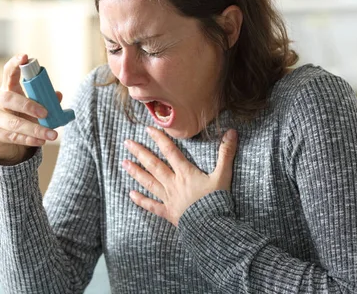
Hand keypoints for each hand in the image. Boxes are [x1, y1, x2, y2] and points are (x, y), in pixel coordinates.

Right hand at [0, 54, 61, 164]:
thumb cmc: (22, 119)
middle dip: (29, 105)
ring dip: (35, 129)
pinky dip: (29, 139)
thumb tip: (58, 95)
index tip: (25, 57)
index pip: (8, 72)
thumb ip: (46, 101)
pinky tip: (41, 141)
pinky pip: (12, 136)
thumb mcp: (34, 109)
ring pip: (13, 123)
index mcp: (7, 89)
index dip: (15, 63)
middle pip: (9, 98)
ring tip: (52, 134)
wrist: (6, 143)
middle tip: (46, 113)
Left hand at [122, 126, 237, 225]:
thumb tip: (232, 132)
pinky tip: (131, 194)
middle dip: (140, 153)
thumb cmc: (217, 201)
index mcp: (185, 173)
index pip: (170, 152)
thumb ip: (226, 153)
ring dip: (136, 172)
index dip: (159, 139)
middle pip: (154, 165)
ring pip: (149, 182)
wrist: (211, 227)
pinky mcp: (168, 213)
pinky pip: (152, 206)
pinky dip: (141, 200)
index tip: (147, 129)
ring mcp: (169, 198)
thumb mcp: (223, 175)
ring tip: (124, 163)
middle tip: (127, 143)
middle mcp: (173, 183)